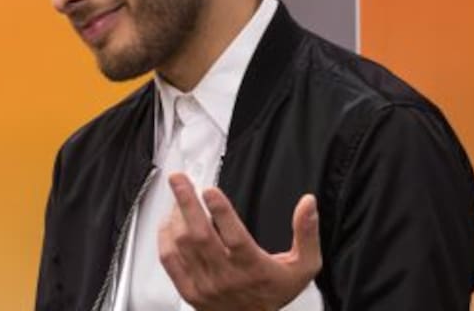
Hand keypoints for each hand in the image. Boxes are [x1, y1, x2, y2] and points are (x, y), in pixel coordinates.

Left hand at [158, 173, 321, 310]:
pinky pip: (170, 261)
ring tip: (177, 196)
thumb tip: (308, 204)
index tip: (211, 191)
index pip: (234, 237)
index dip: (221, 212)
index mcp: (253, 267)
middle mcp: (226, 276)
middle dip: (186, 202)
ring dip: (176, 216)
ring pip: (182, 245)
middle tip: (179, 180)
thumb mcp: (304, 266)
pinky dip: (165, 238)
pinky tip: (167, 223)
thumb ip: (307, 233)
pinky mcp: (189, 290)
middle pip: (200, 235)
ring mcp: (205, 284)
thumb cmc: (275, 292)